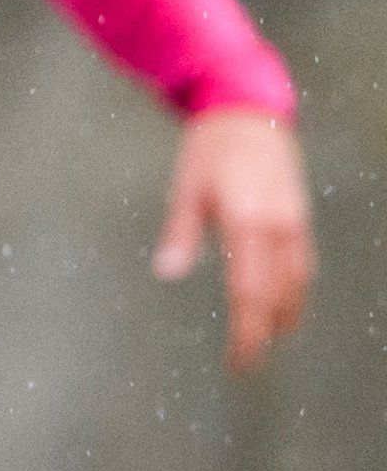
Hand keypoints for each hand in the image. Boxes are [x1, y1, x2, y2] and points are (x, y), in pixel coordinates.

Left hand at [154, 109, 309, 370]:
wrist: (247, 111)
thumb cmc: (209, 149)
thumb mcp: (185, 188)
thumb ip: (180, 233)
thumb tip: (168, 274)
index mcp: (246, 222)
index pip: (250, 293)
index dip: (247, 332)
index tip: (239, 359)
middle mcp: (278, 227)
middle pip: (277, 295)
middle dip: (264, 331)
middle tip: (249, 358)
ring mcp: (294, 221)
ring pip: (297, 282)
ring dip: (285, 313)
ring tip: (268, 337)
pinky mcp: (300, 215)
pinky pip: (302, 263)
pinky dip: (293, 288)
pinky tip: (283, 299)